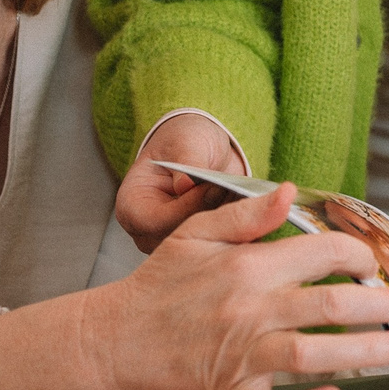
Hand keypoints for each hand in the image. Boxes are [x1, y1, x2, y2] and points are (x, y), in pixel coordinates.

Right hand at [87, 180, 388, 389]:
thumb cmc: (159, 285)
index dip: (359, 257)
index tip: (375, 264)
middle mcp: (250, 311)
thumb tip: (292, 190)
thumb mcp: (197, 233)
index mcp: (247, 266)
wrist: (114, 338)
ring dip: (367, 353)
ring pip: (316, 356)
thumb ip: (248, 213)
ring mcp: (242, 357)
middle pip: (333, 308)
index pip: (322, 254)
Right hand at [116, 112, 243, 250]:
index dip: (188, 207)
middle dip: (213, 220)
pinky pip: (222, 248)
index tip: (212, 188)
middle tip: (237, 194)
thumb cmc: (186, 140)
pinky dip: (239, 233)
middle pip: (181, 241)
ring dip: (229, 229)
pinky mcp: (201, 247)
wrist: (206, 149)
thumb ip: (186, 160)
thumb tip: (185, 185)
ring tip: (245, 200)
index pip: (156, 221)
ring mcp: (175, 242)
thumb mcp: (185, 141)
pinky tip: (254, 214)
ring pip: (204, 249)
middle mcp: (149, 231)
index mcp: (133, 205)